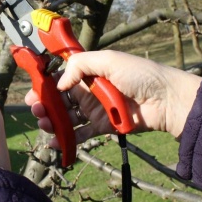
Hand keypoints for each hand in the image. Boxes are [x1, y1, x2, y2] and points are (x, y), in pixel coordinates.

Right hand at [25, 50, 201, 144]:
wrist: (167, 101)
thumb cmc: (142, 75)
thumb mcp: (109, 60)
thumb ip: (80, 66)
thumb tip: (59, 82)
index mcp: (90, 72)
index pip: (62, 77)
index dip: (46, 84)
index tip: (33, 91)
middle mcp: (90, 90)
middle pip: (61, 98)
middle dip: (45, 104)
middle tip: (35, 109)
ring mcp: (96, 109)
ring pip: (67, 117)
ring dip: (53, 120)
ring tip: (44, 123)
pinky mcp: (103, 127)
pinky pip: (81, 134)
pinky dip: (67, 138)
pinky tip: (55, 141)